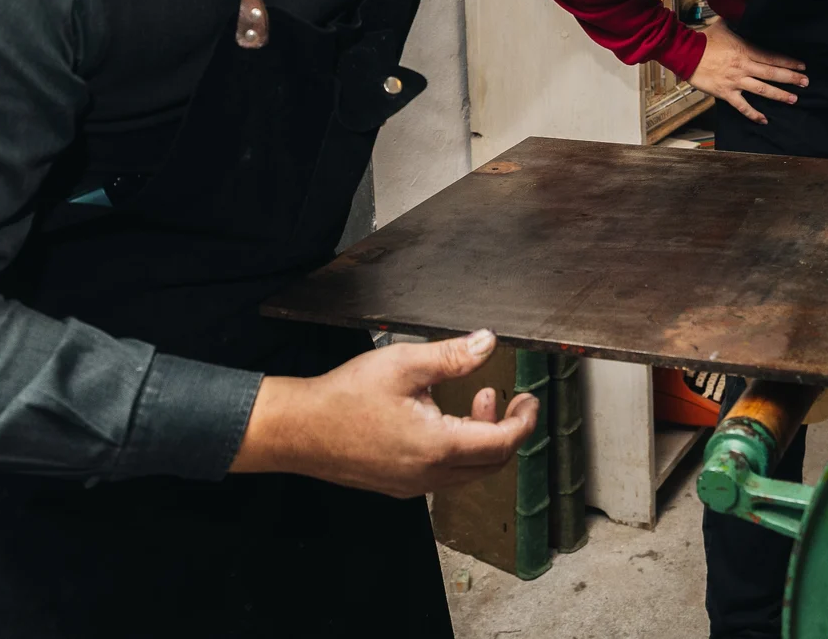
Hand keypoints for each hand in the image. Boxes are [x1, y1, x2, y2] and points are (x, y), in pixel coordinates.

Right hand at [231, 329, 537, 497]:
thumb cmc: (343, 398)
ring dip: (482, 437)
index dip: (524, 422)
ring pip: (468, 470)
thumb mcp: (405, 364)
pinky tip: (444, 417)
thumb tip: (487, 343)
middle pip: (490, 463)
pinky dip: (458, 447)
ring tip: (477, 398)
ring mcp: (411, 484)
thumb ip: (452, 356)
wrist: (297, 430)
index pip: (501, 443)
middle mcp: (428, 474)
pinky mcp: (397, 483)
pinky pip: (444, 473)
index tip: (530, 400)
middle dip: (508, 429)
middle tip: (513, 400)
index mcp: (436, 447)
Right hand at [688, 19, 807, 123]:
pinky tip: (764, 119)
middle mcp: (744, 67)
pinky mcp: (725, 92)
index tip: (802, 66)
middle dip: (791, 78)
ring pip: (762, 90)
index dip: (789, 62)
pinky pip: (742, 106)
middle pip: (772, 73)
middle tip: (805, 82)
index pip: (772, 56)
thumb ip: (737, 22)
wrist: (685, 52)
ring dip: (779, 95)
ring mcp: (735, 81)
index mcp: (745, 50)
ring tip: (793, 99)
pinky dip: (754, 114)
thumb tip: (744, 11)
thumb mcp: (723, 25)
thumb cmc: (703, 39)